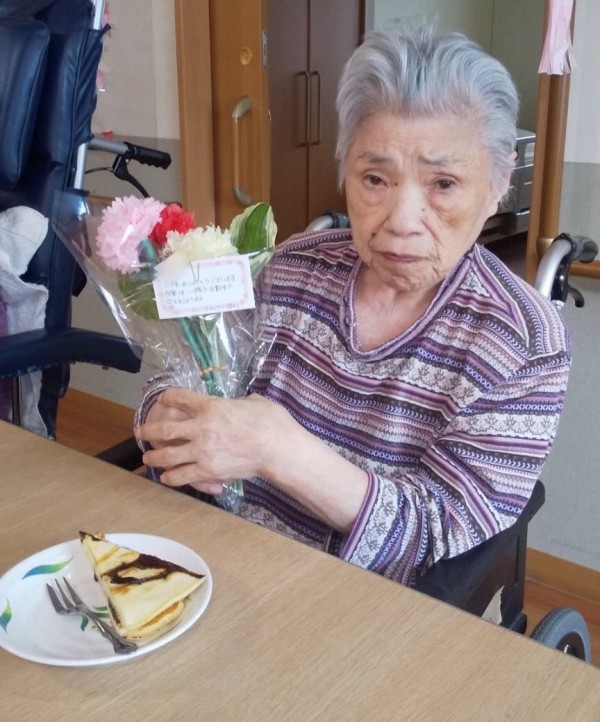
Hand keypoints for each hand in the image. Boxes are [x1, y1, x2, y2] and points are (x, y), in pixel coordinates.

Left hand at [135, 388, 282, 492]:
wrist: (278, 449)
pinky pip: (181, 476)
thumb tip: (241, 404)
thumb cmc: (271, 422)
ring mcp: (202, 451)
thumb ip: (240, 402)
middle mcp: (200, 427)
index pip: (180, 398)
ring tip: (148, 458)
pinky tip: (166, 478)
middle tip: (140, 431)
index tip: (162, 399)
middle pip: (165, 429)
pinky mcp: (207, 471)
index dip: (168, 397)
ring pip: (167, 455)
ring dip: (154, 457)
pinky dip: (170, 478)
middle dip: (148, 430)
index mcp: (211, 406)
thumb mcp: (254, 401)